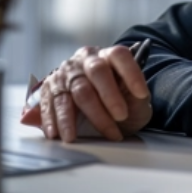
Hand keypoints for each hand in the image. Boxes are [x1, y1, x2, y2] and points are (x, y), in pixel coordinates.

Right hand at [19, 45, 152, 142]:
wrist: (99, 107)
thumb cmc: (121, 103)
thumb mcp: (136, 101)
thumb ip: (138, 98)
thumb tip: (137, 97)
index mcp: (109, 56)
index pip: (120, 56)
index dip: (131, 73)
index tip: (142, 94)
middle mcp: (86, 60)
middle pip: (97, 72)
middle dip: (109, 96)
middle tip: (120, 117)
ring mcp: (66, 72)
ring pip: (73, 91)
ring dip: (78, 116)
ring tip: (79, 136)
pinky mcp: (50, 88)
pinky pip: (50, 102)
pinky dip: (52, 120)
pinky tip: (57, 134)